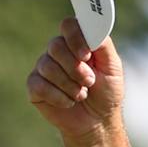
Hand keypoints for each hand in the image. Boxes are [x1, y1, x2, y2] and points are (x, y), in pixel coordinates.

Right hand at [27, 17, 124, 138]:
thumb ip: (104, 45)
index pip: (68, 25)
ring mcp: (44, 67)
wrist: (97, 120)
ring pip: (48, 67)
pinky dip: (58, 97)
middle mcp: (58, 51)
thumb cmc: (106, 91)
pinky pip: (39, 85)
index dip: (75, 38)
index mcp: (77, 42)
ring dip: (69, 85)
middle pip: (56, 46)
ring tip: (82, 94)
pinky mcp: (35, 86)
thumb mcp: (112, 67)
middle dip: (75, 68)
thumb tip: (93, 29)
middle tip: (90, 81)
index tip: (86, 56)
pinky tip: (69, 102)